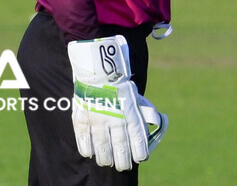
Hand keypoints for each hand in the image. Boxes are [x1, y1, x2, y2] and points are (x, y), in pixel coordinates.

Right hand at [67, 36, 167, 171]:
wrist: (98, 69)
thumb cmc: (120, 84)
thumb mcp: (135, 97)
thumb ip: (142, 112)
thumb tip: (155, 123)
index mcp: (130, 112)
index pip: (137, 137)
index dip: (139, 150)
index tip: (140, 158)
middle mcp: (114, 118)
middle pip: (119, 146)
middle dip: (122, 159)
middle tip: (123, 167)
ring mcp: (97, 119)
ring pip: (102, 146)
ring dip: (105, 157)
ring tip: (107, 163)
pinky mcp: (81, 118)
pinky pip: (84, 139)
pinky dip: (87, 149)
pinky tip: (90, 154)